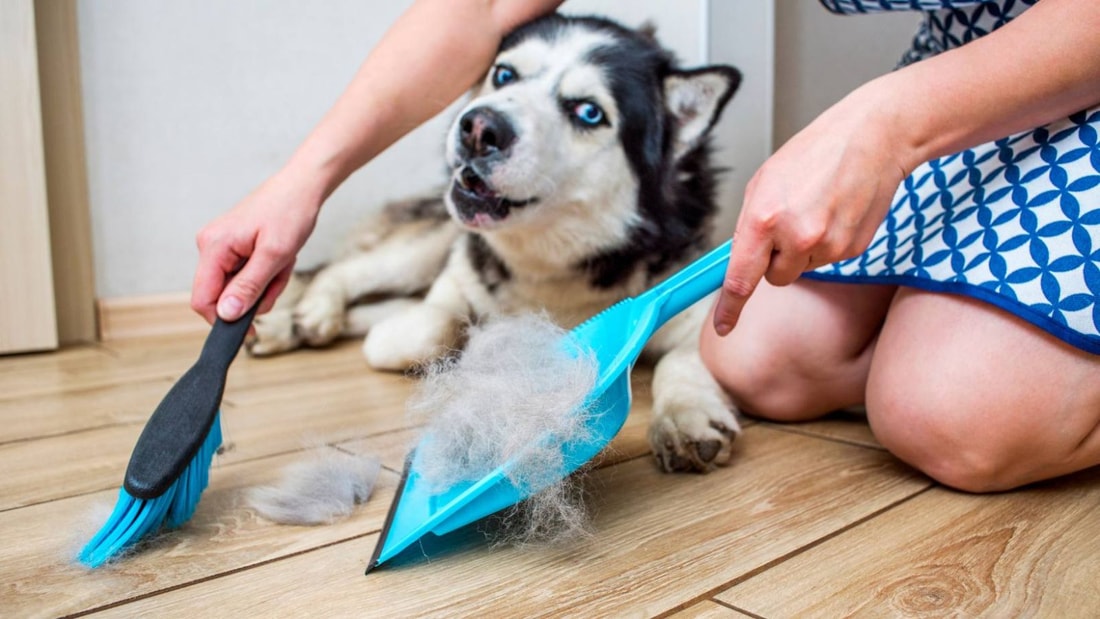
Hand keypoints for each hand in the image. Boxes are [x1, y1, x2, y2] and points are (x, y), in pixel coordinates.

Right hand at [191, 169, 321, 323]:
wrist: (302, 187)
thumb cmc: (290, 213)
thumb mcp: (275, 255)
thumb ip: (249, 287)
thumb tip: (226, 315)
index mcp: (213, 247)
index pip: (202, 299)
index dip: (224, 320)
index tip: (252, 329)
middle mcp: (210, 246)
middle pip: (224, 295)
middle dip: (256, 294)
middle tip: (280, 276)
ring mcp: (221, 247)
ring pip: (239, 287)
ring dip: (266, 284)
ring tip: (284, 262)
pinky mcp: (233, 247)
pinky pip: (247, 275)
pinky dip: (267, 274)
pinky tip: (280, 259)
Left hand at [712, 84, 911, 335]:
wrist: (872, 138)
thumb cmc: (815, 154)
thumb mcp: (764, 182)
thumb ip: (749, 226)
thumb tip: (740, 261)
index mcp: (763, 218)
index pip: (740, 278)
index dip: (729, 308)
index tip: (722, 326)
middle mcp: (795, 237)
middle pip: (774, 278)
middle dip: (776, 259)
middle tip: (789, 221)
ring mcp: (828, 246)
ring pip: (802, 269)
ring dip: (803, 249)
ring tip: (817, 208)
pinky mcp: (853, 250)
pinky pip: (828, 261)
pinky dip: (828, 243)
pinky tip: (836, 212)